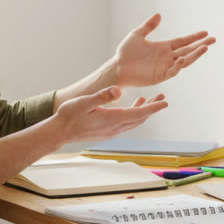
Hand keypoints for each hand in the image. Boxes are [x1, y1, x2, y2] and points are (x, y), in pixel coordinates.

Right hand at [52, 86, 167, 144]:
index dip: (153, 108)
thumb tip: (118, 90)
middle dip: (152, 108)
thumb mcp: (84, 102)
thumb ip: (101, 96)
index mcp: (111, 119)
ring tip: (149, 99)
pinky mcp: (106, 132)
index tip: (165, 103)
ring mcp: (110, 131)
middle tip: (162, 97)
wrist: (58, 133)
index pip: (138, 114)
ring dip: (143, 111)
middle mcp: (114, 128)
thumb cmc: (69, 116)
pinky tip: (131, 107)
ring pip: (133, 122)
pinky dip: (133, 115)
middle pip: (140, 118)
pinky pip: (125, 124)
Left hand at [114, 13, 214, 87]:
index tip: (205, 32)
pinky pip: (173, 71)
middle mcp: (167, 57)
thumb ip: (148, 26)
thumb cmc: (125, 52)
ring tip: (205, 48)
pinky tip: (183, 58)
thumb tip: (159, 14)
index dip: (194, 37)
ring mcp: (165, 67)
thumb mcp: (137, 35)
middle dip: (200, 45)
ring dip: (195, 55)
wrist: (117, 68)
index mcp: (163, 47)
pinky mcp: (160, 76)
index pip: (183, 41)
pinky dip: (179, 65)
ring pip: (184, 60)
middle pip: (188, 50)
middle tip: (213, 40)